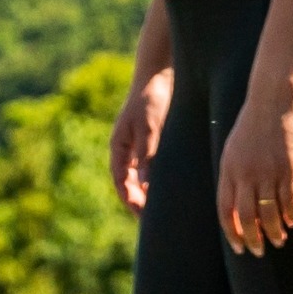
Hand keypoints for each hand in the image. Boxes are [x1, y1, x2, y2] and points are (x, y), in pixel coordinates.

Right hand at [110, 61, 173, 211]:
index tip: (142, 215)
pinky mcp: (152, 141)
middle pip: (129, 183)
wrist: (160, 72)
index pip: (120, 182)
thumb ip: (146, 155)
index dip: (130, 200)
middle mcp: (126, 149)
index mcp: (119, 146)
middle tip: (155, 221)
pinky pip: (151, 167)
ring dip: (148, 193)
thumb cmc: (152, 98)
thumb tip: (142, 185)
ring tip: (164, 210)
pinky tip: (173, 188)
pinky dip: (158, 180)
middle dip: (139, 202)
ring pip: (140, 177)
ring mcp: (138, 145)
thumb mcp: (150, 127)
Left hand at [215, 92, 292, 254]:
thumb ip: (233, 175)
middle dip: (253, 239)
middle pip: (246, 217)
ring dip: (274, 231)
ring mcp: (267, 171)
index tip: (239, 247)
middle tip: (260, 251)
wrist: (273, 100)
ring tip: (279, 240)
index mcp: (228, 170)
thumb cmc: (252, 124)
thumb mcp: (233, 149)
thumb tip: (237, 204)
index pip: (226, 211)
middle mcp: (245, 174)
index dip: (232, 233)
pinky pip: (289, 199)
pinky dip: (291, 214)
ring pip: (269, 213)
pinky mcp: (288, 167)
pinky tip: (292, 221)